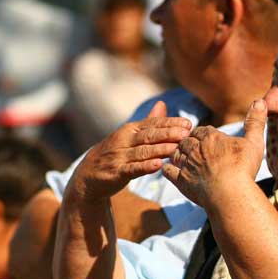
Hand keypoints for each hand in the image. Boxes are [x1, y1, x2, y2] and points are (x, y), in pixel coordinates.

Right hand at [67, 101, 191, 204]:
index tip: (188, 124)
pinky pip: (132, 169)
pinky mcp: (116, 172)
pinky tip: (158, 165)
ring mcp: (119, 156)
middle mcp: (123, 140)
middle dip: (169, 134)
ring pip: (143, 152)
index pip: (152, 124)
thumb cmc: (115, 153)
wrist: (89, 174)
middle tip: (186, 134)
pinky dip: (145, 167)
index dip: (171, 123)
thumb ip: (148, 122)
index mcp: (129, 129)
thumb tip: (162, 104)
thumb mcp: (129, 135)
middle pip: (149, 136)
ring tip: (177, 149)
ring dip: (161, 150)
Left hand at [162, 99, 266, 207]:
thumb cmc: (243, 168)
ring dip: (177, 154)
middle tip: (189, 146)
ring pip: (175, 154)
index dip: (201, 134)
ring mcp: (186, 165)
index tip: (202, 137)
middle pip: (186, 141)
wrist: (231, 194)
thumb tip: (260, 101)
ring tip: (180, 156)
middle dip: (187, 142)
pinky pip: (168, 171)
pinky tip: (168, 169)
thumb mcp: (254, 142)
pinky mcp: (181, 181)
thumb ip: (255, 122)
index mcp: (211, 138)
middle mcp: (195, 149)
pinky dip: (167, 169)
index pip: (201, 130)